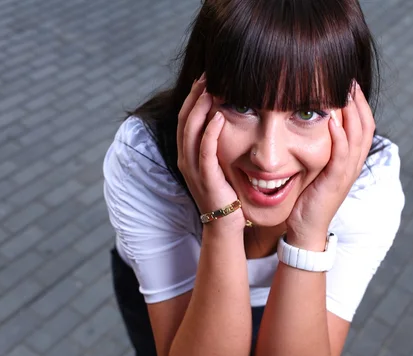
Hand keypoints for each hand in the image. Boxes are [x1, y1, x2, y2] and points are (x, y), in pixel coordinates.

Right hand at [177, 74, 245, 228]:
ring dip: (200, 108)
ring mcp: (192, 168)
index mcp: (187, 153)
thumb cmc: (225, 191)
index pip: (186, 117)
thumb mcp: (218, 163)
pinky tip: (219, 116)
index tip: (206, 78)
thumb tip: (228, 118)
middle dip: (195, 95)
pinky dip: (211, 132)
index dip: (193, 96)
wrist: (224, 223)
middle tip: (207, 75)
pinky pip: (205, 150)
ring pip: (191, 131)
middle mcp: (185, 158)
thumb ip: (218, 143)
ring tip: (210, 88)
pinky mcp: (205, 177)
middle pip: (185, 119)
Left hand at [285, 83, 374, 249]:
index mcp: (350, 160)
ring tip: (345, 91)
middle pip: (365, 126)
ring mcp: (346, 174)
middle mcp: (353, 165)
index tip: (349, 82)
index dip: (359, 103)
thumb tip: (316, 125)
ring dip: (352, 113)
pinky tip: (332, 120)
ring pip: (357, 138)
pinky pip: (341, 156)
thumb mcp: (318, 168)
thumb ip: (322, 149)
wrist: (305, 228)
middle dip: (359, 101)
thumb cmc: (309, 198)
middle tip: (350, 79)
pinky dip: (339, 137)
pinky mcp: (335, 182)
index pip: (363, 126)